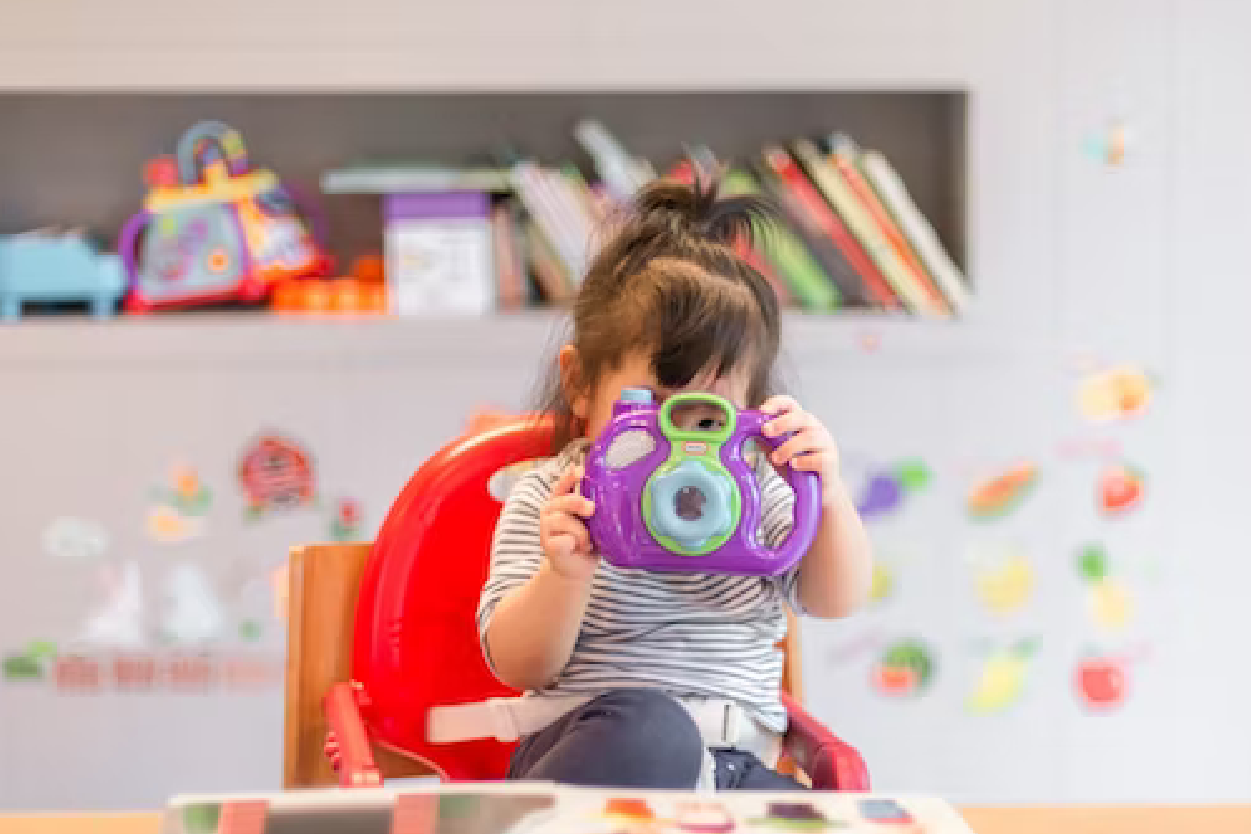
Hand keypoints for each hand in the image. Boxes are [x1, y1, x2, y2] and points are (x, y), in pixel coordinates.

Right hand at [539, 464, 597, 581]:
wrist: (576, 569)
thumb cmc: (587, 541)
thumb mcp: (593, 523)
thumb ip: (594, 510)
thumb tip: (610, 499)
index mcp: (562, 501)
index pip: (564, 484)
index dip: (570, 476)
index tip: (581, 470)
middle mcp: (551, 510)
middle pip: (563, 500)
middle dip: (578, 503)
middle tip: (591, 509)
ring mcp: (546, 528)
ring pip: (562, 520)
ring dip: (580, 532)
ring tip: (586, 542)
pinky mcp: (547, 545)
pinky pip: (561, 540)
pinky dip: (572, 544)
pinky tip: (575, 548)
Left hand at [760, 395, 841, 504]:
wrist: (818, 490)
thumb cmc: (798, 468)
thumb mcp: (778, 453)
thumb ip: (767, 442)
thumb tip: (748, 432)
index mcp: (801, 423)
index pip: (790, 404)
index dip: (777, 403)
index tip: (762, 411)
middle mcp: (815, 429)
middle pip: (802, 417)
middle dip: (782, 423)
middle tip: (766, 431)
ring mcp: (826, 443)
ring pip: (810, 438)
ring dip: (789, 447)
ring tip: (776, 458)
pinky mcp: (831, 461)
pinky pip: (819, 458)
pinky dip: (803, 461)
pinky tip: (794, 466)